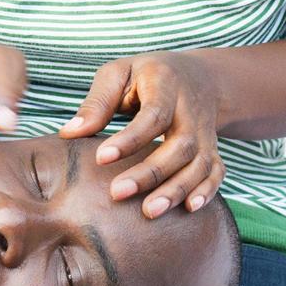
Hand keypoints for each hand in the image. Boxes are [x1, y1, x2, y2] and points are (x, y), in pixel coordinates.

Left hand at [60, 52, 225, 218]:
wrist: (198, 76)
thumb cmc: (146, 75)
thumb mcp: (119, 73)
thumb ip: (97, 102)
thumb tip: (69, 133)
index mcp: (165, 85)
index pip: (153, 115)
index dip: (129, 139)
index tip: (101, 159)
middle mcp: (190, 110)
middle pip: (180, 144)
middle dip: (151, 172)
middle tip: (117, 193)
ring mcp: (205, 131)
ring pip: (199, 163)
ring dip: (177, 189)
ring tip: (149, 211)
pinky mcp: (212, 149)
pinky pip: (216, 171)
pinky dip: (207, 190)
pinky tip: (189, 208)